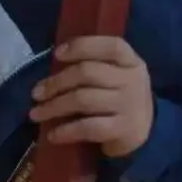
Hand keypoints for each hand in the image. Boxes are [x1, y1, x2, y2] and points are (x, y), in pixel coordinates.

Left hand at [29, 37, 152, 157]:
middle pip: (87, 73)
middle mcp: (133, 80)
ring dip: (54, 106)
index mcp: (131, 62)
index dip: (82, 46)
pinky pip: (89, 127)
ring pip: (83, 99)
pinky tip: (53, 135)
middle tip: (36, 93)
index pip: (111, 46)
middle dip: (56, 82)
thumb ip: (94, 66)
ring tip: (36, 114)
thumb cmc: (119, 100)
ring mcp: (129, 105)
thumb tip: (53, 66)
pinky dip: (66, 131)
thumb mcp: (115, 77)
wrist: (144, 133)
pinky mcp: (123, 130)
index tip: (57, 54)